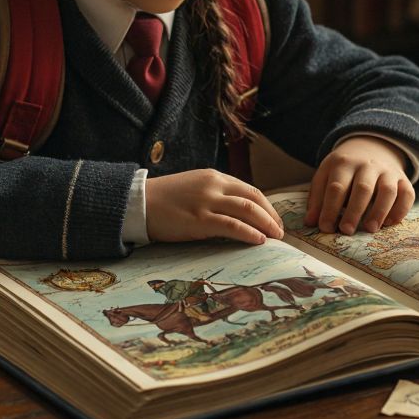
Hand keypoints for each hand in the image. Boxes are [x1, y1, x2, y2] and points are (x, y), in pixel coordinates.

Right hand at [145, 169, 284, 244]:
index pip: (250, 190)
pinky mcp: (200, 220)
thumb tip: (237, 213)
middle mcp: (214, 186)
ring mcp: (207, 202)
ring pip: (248, 210)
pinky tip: (259, 240)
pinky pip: (233, 226)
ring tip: (275, 237)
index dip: (266, 206)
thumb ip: (215, 195)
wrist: (138, 203)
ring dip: (266, 224)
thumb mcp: (193, 188)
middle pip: (254, 198)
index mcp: (214, 177)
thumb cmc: (164, 200)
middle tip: (280, 231)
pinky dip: (250, 233)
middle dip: (271, 215)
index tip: (274, 219)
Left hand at [306, 136, 414, 234]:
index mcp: (344, 163)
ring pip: (387, 191)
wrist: (370, 147)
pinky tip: (389, 224)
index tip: (325, 227)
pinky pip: (407, 194)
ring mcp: (388, 172)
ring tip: (369, 229)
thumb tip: (310, 222)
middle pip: (362, 188)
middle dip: (354, 211)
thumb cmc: (343, 169)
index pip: (337, 187)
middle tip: (346, 231)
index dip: (330, 208)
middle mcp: (368, 165)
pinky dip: (400, 210)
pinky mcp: (403, 180)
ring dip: (379, 211)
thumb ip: (317, 197)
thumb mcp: (326, 174)